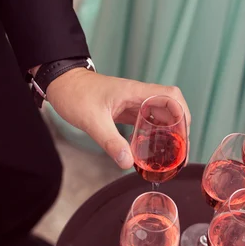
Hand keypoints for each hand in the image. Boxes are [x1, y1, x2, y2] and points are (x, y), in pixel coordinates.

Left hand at [46, 69, 190, 168]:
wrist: (60, 83)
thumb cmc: (75, 94)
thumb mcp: (92, 120)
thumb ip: (110, 141)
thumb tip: (128, 163)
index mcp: (135, 92)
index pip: (171, 96)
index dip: (183, 113)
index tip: (183, 135)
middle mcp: (139, 95)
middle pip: (172, 107)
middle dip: (180, 128)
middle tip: (180, 152)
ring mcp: (133, 102)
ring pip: (162, 114)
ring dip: (169, 131)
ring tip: (171, 153)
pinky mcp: (126, 109)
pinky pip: (148, 119)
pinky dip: (154, 133)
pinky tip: (152, 148)